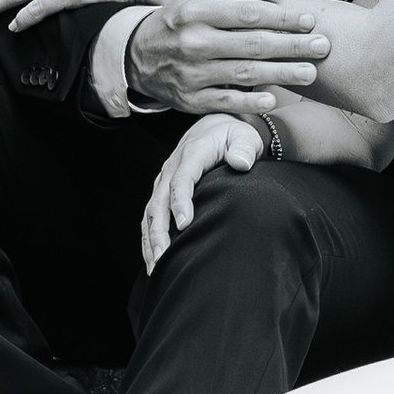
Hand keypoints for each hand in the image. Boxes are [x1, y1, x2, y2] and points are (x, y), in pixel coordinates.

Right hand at [127, 0, 333, 116]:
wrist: (136, 56)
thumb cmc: (177, 21)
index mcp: (196, 12)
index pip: (247, 14)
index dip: (281, 18)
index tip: (309, 21)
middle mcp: (193, 42)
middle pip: (251, 44)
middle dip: (291, 45)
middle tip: (323, 46)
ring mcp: (192, 73)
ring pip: (243, 74)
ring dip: (281, 74)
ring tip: (311, 72)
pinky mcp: (190, 99)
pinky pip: (225, 102)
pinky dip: (250, 102)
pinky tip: (274, 99)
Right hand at [141, 114, 268, 270]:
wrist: (217, 127)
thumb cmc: (234, 136)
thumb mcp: (244, 137)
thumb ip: (243, 149)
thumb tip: (240, 163)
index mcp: (191, 154)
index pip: (181, 180)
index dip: (180, 202)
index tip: (184, 224)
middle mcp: (171, 167)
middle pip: (159, 202)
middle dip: (159, 231)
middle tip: (164, 257)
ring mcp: (164, 180)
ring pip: (150, 212)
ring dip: (150, 239)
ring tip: (156, 266)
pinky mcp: (162, 190)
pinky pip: (150, 216)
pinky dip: (149, 237)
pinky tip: (153, 258)